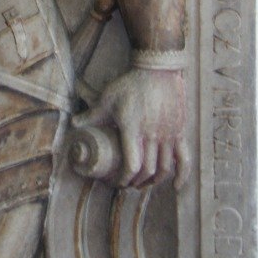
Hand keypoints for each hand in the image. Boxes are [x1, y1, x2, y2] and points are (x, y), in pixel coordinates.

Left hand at [71, 68, 189, 189]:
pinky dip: (182, 175)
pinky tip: (177, 186)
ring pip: (164, 168)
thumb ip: (92, 114)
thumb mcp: (108, 98)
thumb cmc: (130, 84)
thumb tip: (73, 123)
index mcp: (133, 129)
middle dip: (136, 182)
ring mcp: (168, 135)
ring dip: (154, 181)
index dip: (124, 178)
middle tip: (129, 184)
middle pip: (147, 170)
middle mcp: (152, 135)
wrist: (158, 71)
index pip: (131, 164)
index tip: (118, 182)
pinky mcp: (180, 132)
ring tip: (144, 183)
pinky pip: (184, 159)